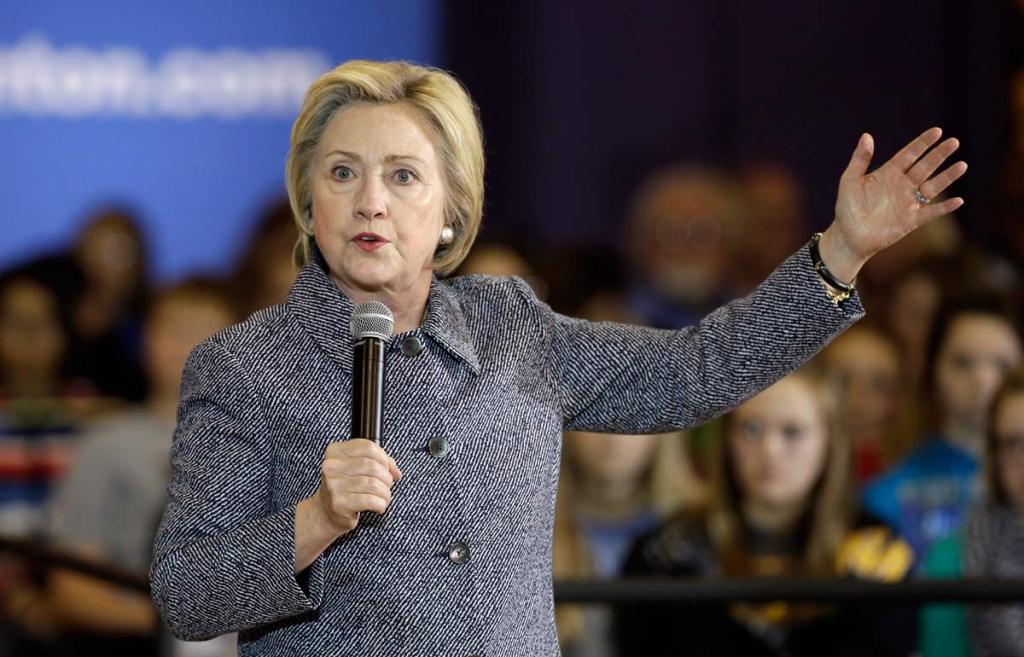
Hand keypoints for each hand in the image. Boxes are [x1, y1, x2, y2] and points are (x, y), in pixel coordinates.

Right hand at [313, 438, 402, 534]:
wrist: (325, 512)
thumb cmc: (345, 486)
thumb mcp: (356, 468)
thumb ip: (378, 462)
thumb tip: (396, 472)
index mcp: (335, 451)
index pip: (368, 447)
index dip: (384, 458)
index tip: (387, 469)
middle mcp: (332, 466)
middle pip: (372, 465)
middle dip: (386, 477)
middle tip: (386, 486)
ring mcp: (334, 485)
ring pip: (373, 483)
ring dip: (385, 492)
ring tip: (384, 497)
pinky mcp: (340, 503)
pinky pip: (370, 500)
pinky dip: (380, 504)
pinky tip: (378, 506)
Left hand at [819, 127, 966, 282]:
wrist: (848, 236)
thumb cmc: (847, 208)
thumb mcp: (850, 181)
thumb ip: (859, 159)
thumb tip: (866, 135)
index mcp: (888, 173)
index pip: (909, 154)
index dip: (923, 143)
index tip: (937, 131)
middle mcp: (902, 185)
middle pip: (925, 167)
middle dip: (939, 155)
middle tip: (954, 142)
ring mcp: (908, 203)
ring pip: (932, 187)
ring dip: (947, 177)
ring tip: (962, 165)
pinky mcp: (911, 221)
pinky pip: (931, 213)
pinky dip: (944, 208)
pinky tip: (958, 201)